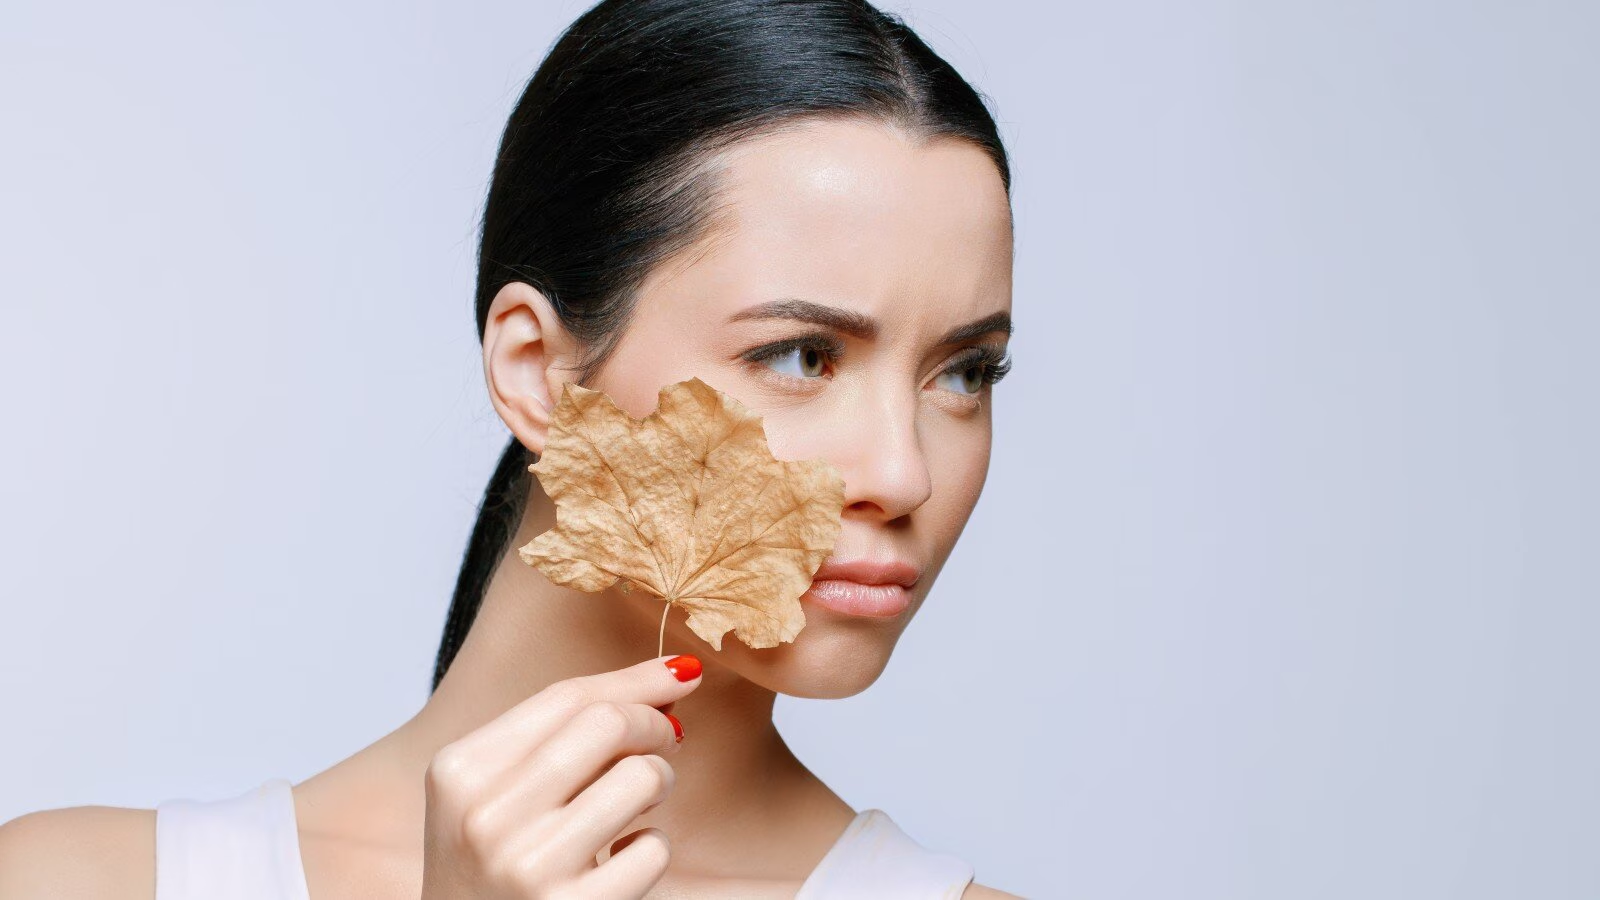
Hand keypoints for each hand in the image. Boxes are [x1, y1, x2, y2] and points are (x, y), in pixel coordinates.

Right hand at [420, 654, 702, 898]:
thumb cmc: (490, 865)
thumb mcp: (493, 791)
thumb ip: (562, 731)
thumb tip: (672, 675)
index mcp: (460, 771)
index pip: (566, 697)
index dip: (636, 680)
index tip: (680, 675)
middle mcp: (486, 816)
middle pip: (608, 724)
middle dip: (654, 724)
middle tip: (665, 740)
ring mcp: (527, 867)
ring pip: (640, 778)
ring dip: (659, 780)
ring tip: (643, 800)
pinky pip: (652, 850)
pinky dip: (651, 847)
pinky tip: (622, 857)